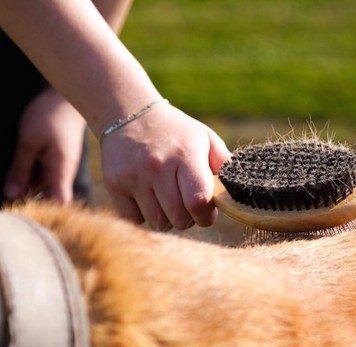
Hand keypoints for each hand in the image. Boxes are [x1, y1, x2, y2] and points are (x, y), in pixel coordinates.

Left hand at [4, 87, 86, 202]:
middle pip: (47, 197)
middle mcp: (62, 174)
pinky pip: (41, 174)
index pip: (58, 205)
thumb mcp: (29, 142)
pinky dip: (28, 175)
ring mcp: (59, 166)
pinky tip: (15, 171)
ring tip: (5, 186)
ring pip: (42, 185)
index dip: (43, 213)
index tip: (21, 214)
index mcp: (60, 172)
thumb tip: (12, 195)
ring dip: (26, 187)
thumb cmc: (49, 116)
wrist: (65, 97)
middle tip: (2, 201)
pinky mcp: (55, 159)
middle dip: (28, 201)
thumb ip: (20, 169)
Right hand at [100, 103, 231, 230]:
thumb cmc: (176, 133)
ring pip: (158, 223)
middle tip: (186, 204)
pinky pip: (135, 219)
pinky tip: (148, 197)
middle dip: (188, 218)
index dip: (206, 215)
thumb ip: (225, 164)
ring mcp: (134, 176)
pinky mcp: (115, 185)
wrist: (129, 114)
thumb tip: (241, 190)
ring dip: (167, 218)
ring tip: (167, 199)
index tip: (206, 210)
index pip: (198, 202)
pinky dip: (144, 215)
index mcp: (185, 156)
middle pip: (179, 219)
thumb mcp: (205, 139)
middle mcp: (158, 167)